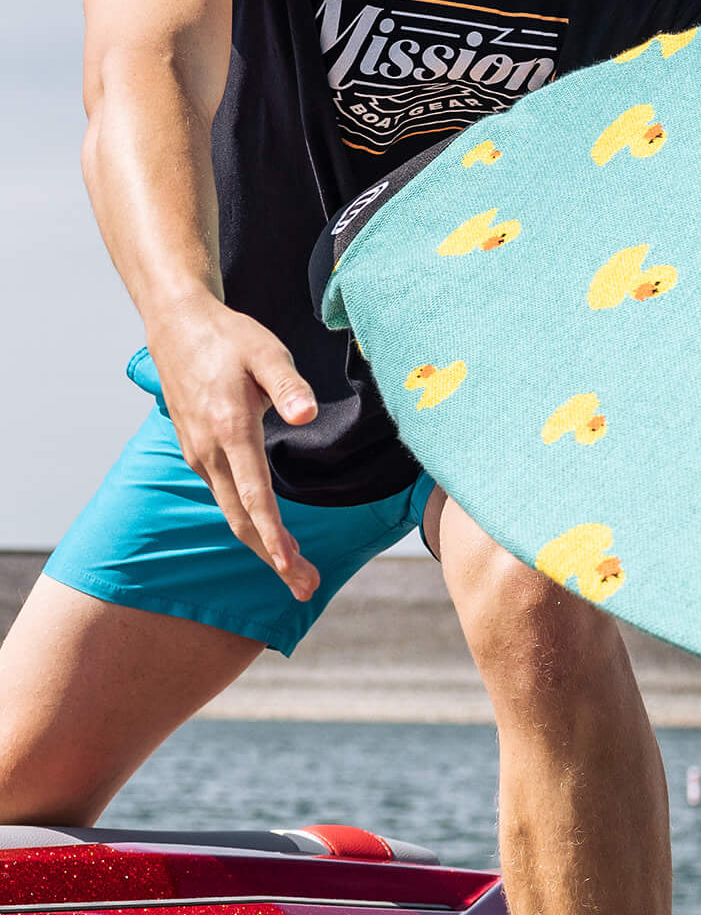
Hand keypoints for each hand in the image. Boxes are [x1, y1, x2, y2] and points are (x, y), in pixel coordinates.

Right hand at [147, 297, 321, 600]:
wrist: (178, 326)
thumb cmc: (230, 337)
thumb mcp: (267, 351)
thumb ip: (289, 385)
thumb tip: (307, 415)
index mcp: (230, 430)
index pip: (255, 496)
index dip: (275, 536)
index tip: (294, 567)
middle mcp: (210, 451)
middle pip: (242, 518)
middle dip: (275, 558)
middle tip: (306, 589)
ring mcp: (200, 454)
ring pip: (232, 511)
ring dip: (263, 544)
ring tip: (296, 572)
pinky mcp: (199, 451)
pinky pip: (226, 496)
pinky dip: (249, 522)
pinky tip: (269, 535)